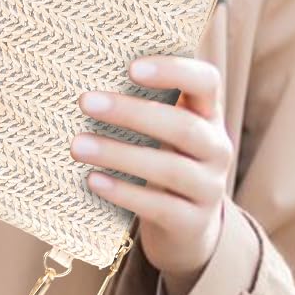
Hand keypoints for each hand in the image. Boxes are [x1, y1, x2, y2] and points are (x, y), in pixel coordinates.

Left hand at [70, 56, 232, 294]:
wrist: (186, 226)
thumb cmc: (162, 160)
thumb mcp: (162, 130)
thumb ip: (143, 103)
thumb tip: (87, 75)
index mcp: (208, 115)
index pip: (206, 82)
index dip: (174, 71)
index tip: (132, 68)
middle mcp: (217, 149)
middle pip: (183, 127)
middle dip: (132, 113)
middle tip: (85, 101)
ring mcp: (209, 188)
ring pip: (170, 169)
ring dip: (119, 154)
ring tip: (77, 146)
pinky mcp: (192, 223)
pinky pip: (159, 206)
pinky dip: (124, 191)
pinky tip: (93, 180)